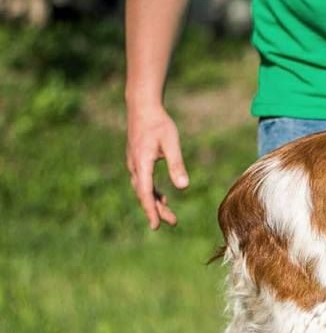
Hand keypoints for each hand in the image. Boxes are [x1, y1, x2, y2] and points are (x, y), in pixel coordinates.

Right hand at [125, 104, 188, 228]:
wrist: (142, 107)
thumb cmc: (159, 123)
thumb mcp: (171, 143)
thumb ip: (177, 164)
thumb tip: (184, 187)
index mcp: (141, 163)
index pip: (145, 192)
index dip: (151, 210)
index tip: (156, 226)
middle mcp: (134, 166)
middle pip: (144, 194)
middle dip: (156, 210)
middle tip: (172, 222)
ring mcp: (134, 164)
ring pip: (142, 189)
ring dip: (155, 202)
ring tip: (169, 215)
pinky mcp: (137, 161)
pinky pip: (143, 182)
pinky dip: (152, 192)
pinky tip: (163, 197)